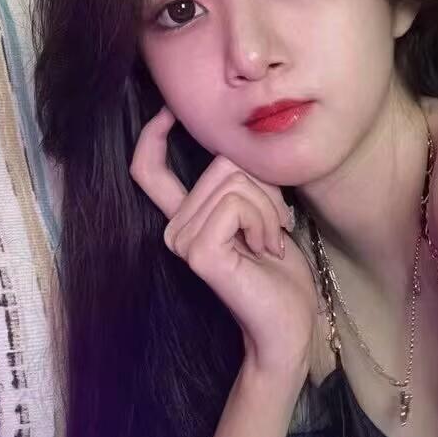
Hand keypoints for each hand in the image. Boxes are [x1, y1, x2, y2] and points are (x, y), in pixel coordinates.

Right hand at [130, 105, 318, 378]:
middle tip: (275, 226)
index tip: (170, 110)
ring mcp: (181, 241)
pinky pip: (235, 203)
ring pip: (232, 179)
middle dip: (264, 185)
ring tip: (270, 241)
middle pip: (220, 161)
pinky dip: (263, 219)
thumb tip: (235, 143)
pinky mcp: (199, 251)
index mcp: (184, 219)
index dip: (152, 135)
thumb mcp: (262, 214)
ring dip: (268, 206)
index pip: (148, 170)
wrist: (289, 326)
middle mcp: (173, 228)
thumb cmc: (281, 274)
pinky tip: (266, 250)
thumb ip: (239, 183)